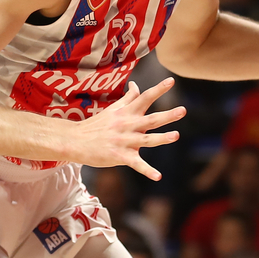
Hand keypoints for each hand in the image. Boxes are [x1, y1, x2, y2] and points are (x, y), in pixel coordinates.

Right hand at [71, 78, 185, 178]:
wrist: (75, 140)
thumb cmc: (95, 125)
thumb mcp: (112, 109)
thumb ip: (128, 98)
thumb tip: (136, 85)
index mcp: (126, 113)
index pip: (145, 98)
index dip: (159, 89)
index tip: (171, 81)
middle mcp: (127, 125)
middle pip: (151, 119)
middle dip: (167, 115)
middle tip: (183, 110)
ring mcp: (124, 141)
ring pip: (146, 139)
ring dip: (161, 138)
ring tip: (175, 135)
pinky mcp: (120, 156)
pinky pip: (136, 164)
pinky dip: (147, 171)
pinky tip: (158, 176)